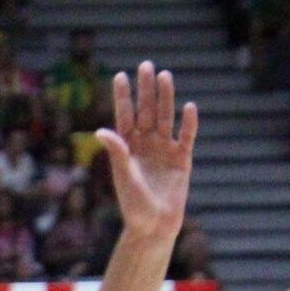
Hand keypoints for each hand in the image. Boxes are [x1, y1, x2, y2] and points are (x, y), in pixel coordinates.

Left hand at [97, 61, 197, 240]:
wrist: (153, 225)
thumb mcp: (123, 175)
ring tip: (165, 76)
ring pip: (165, 119)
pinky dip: (188, 124)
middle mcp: (145, 145)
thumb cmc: (132, 204)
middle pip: (147, 111)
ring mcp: (164, 150)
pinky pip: (186, 138)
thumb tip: (100, 130)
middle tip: (146, 65)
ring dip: (166, 98)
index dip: (123, 97)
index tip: (120, 75)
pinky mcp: (182, 160)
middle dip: (146, 89)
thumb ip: (116, 152)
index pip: (124, 116)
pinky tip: (189, 106)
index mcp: (127, 148)